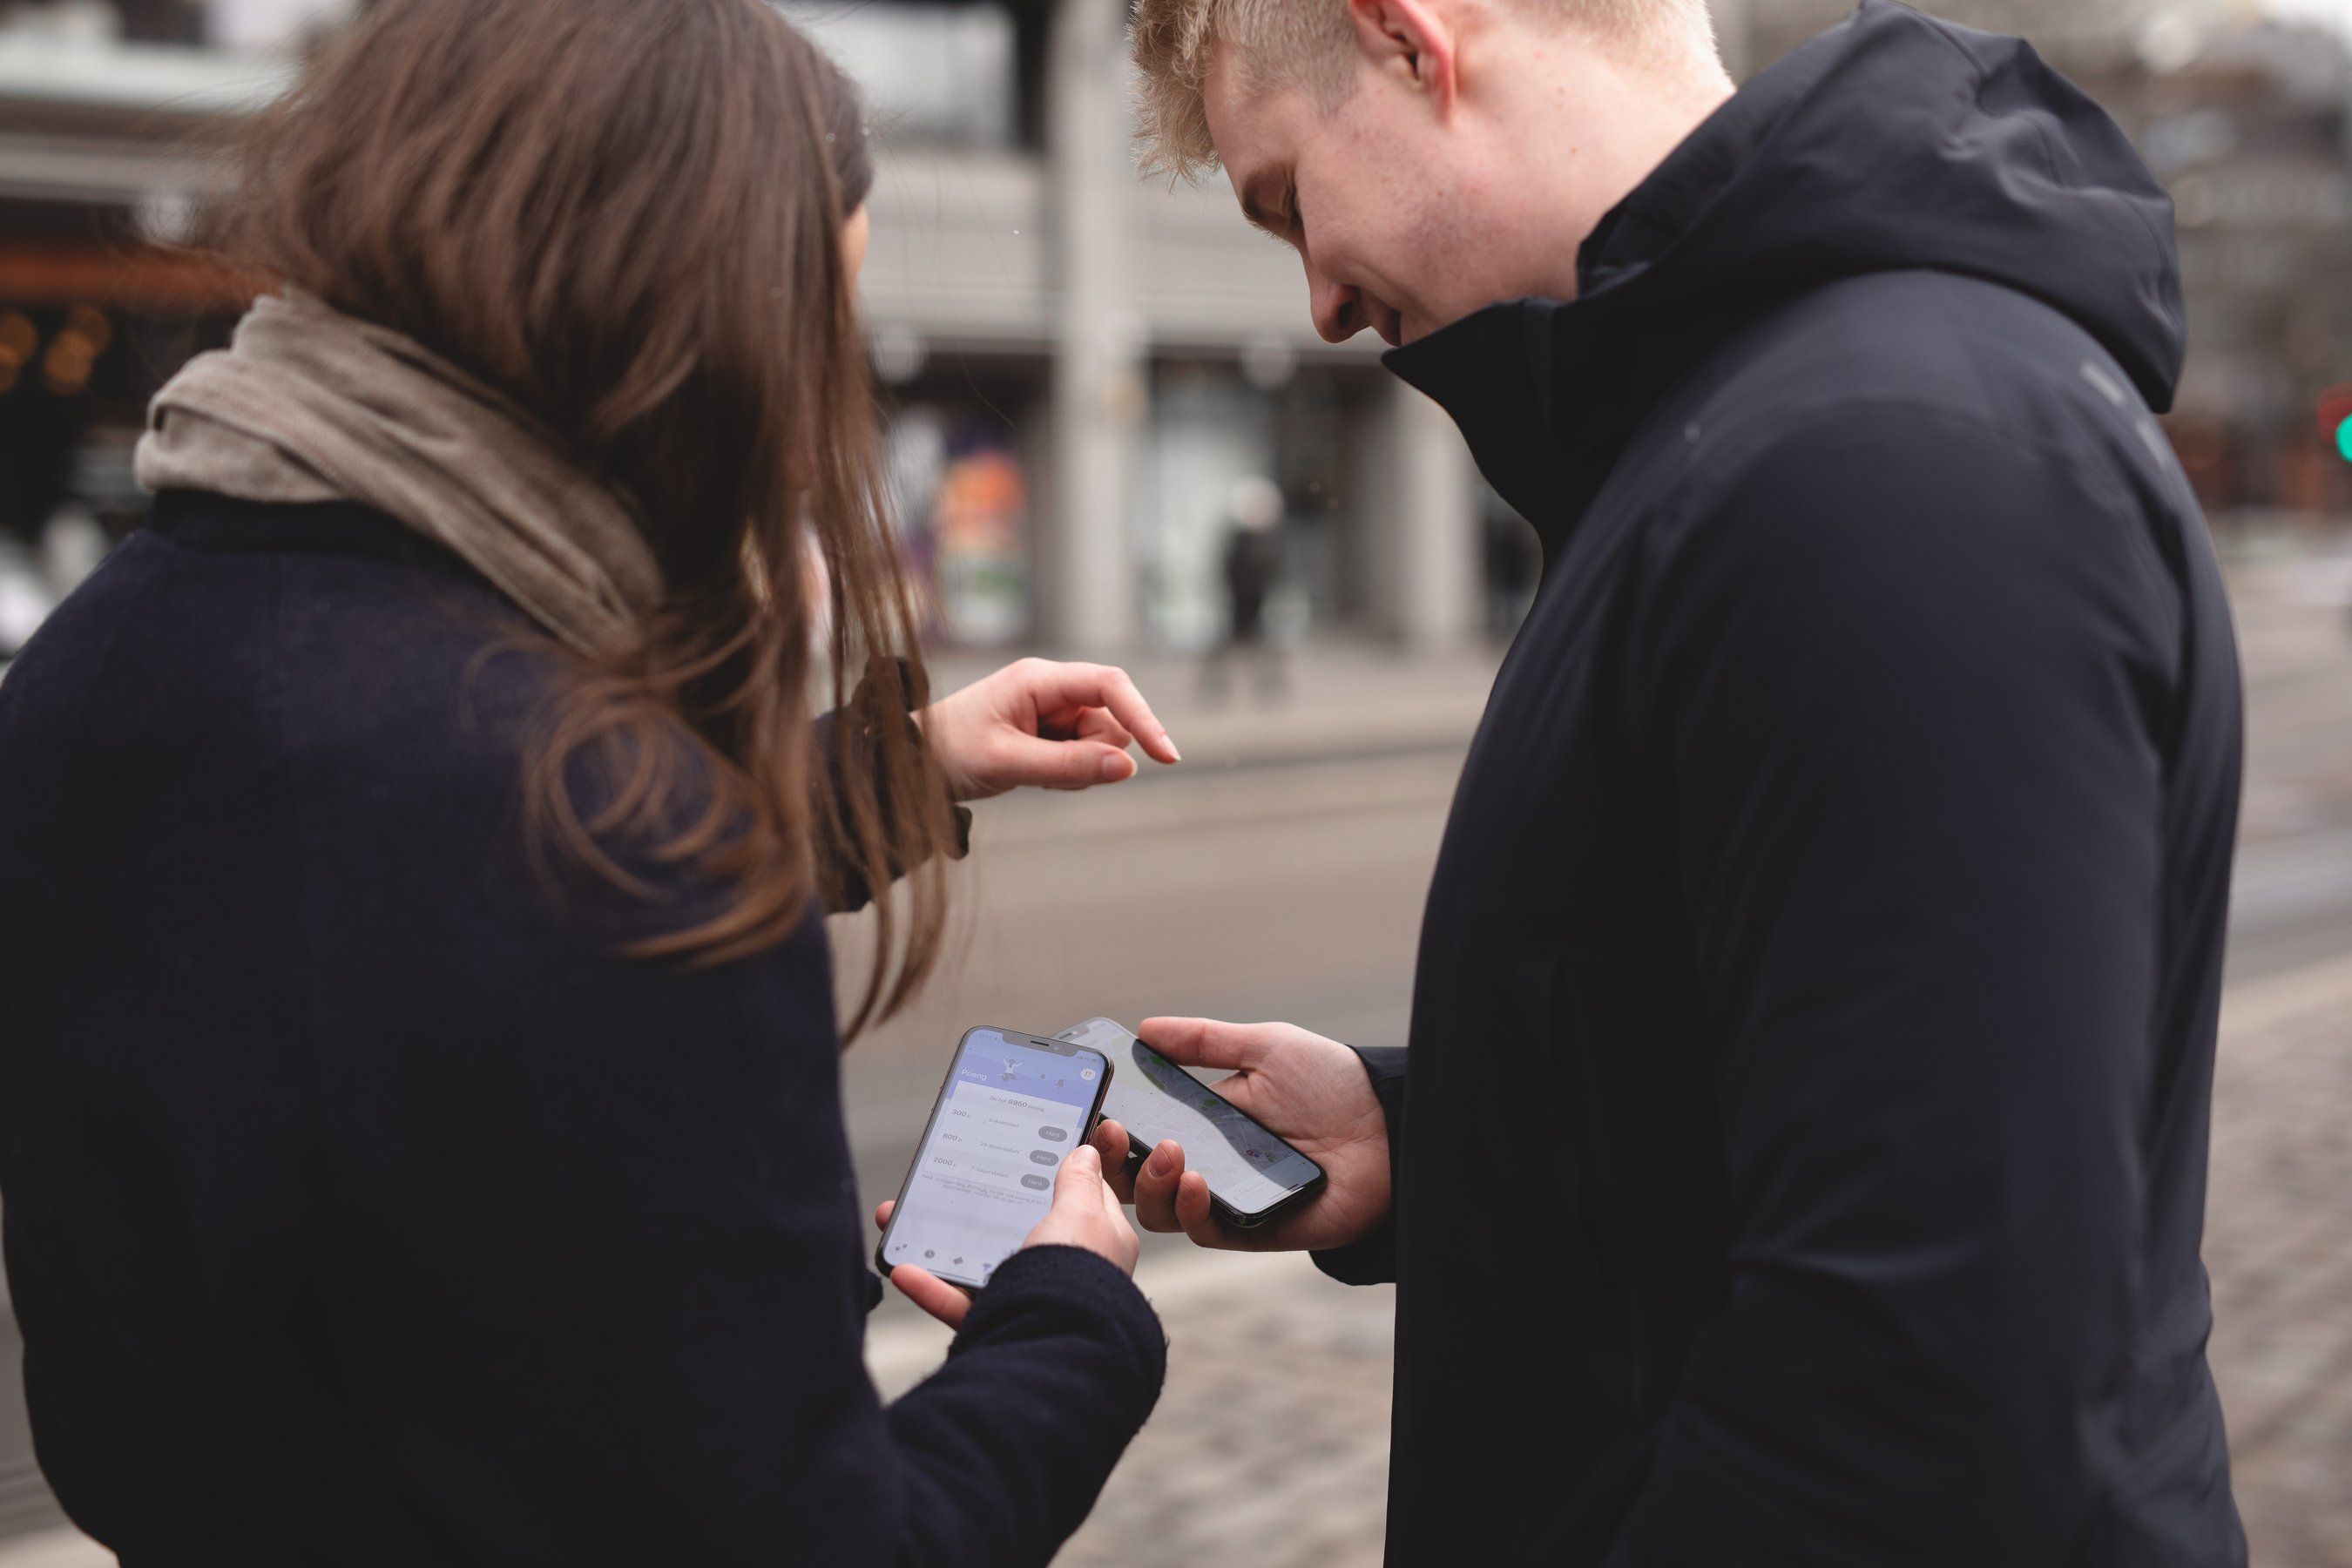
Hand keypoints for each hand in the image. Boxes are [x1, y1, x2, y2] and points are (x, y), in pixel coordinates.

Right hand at [873, 1144, 1139, 1328]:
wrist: (1058, 1351)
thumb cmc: (1079, 1279)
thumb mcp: (1082, 1214)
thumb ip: (1079, 1182)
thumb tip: (1086, 1152)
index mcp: (1098, 1242)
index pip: (1078, 1196)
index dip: (1052, 1170)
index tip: (1017, 1153)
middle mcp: (1067, 1269)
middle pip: (1016, 1227)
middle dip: (978, 1206)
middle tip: (945, 1184)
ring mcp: (1032, 1298)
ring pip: (979, 1263)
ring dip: (939, 1242)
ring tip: (902, 1220)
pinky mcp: (1000, 1325)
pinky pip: (958, 1303)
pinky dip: (930, 1287)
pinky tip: (903, 1270)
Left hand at [920, 659, 1179, 801]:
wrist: (912, 760)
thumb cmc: (948, 752)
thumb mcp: (1007, 762)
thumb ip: (1068, 766)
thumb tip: (1128, 768)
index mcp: (1040, 679)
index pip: (1110, 686)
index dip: (1144, 717)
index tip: (1167, 756)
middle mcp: (1053, 688)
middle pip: (1111, 723)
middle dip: (1093, 757)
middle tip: (1045, 772)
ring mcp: (1054, 711)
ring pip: (1101, 745)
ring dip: (1078, 769)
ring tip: (1031, 772)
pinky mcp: (1052, 732)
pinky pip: (1085, 757)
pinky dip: (1068, 773)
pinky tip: (1032, 773)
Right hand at [1092, 1018, 1391, 1253]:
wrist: (1390, 1125)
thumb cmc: (1334, 1083)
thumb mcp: (1265, 1048)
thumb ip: (1205, 1041)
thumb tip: (1147, 1029)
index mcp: (1206, 1123)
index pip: (1143, 1133)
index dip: (1115, 1128)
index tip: (1099, 1110)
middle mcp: (1211, 1164)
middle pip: (1140, 1177)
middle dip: (1117, 1161)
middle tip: (1117, 1135)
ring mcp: (1230, 1200)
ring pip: (1164, 1211)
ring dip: (1152, 1185)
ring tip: (1169, 1156)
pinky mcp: (1254, 1230)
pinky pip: (1207, 1232)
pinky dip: (1191, 1210)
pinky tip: (1194, 1183)